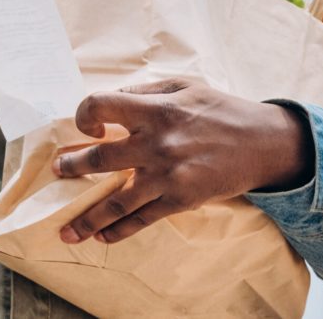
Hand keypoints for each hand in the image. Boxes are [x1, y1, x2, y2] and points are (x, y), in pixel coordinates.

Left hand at [53, 79, 313, 244]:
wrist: (262, 143)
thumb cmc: (221, 110)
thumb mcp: (184, 86)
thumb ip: (144, 91)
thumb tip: (109, 104)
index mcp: (154, 108)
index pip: (100, 105)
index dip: (85, 115)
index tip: (89, 127)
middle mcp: (156, 142)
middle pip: (99, 158)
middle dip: (72, 167)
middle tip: (59, 171)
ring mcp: (167, 174)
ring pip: (116, 201)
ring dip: (87, 217)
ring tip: (67, 230)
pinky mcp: (181, 199)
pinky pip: (142, 219)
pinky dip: (119, 231)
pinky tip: (103, 236)